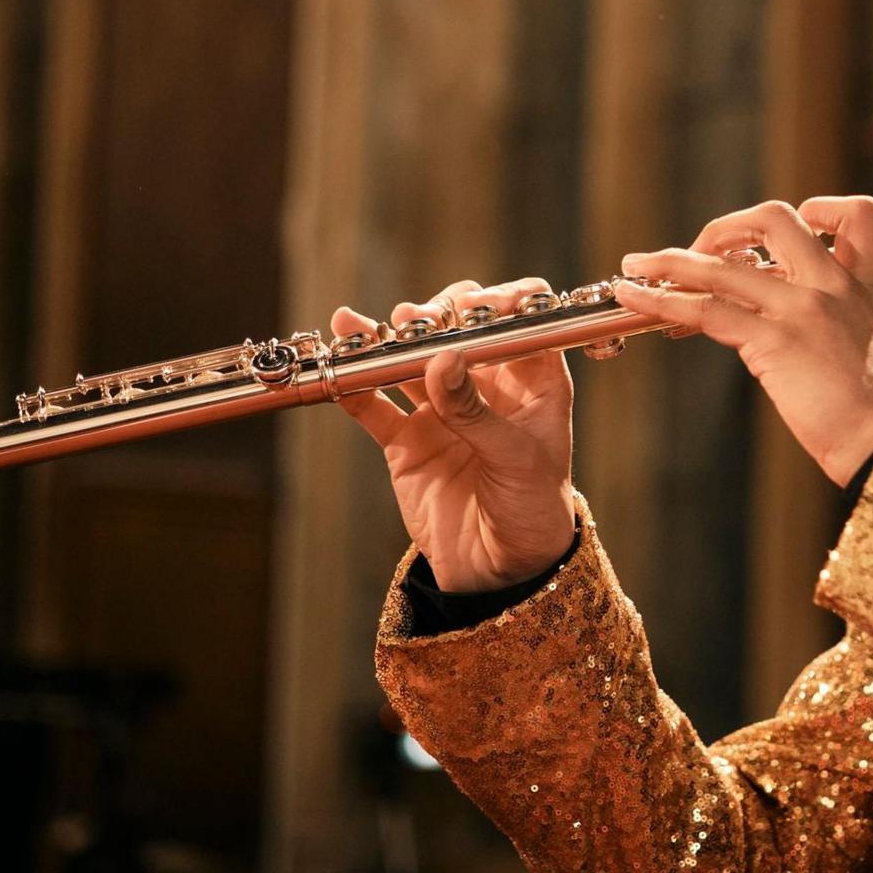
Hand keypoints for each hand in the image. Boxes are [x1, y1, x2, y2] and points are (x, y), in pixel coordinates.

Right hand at [332, 278, 576, 592]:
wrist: (501, 570)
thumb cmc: (534, 509)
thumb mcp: (517, 459)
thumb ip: (476, 411)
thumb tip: (440, 359)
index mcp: (533, 379)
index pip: (521, 319)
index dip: (501, 302)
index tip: (478, 304)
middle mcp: (486, 385)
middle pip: (457, 329)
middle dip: (435, 315)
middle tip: (415, 319)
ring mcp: (442, 410)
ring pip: (409, 360)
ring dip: (385, 340)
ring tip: (362, 327)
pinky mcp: (406, 440)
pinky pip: (374, 405)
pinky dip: (354, 385)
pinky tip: (339, 364)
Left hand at [611, 196, 872, 486]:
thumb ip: (842, 326)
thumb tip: (795, 329)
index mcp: (869, 285)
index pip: (855, 214)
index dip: (819, 210)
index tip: (785, 237)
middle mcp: (834, 285)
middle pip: (776, 217)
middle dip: (729, 227)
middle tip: (703, 252)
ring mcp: (803, 308)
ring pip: (722, 264)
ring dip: (671, 261)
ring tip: (636, 266)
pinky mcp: (774, 341)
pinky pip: (707, 309)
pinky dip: (662, 300)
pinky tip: (635, 298)